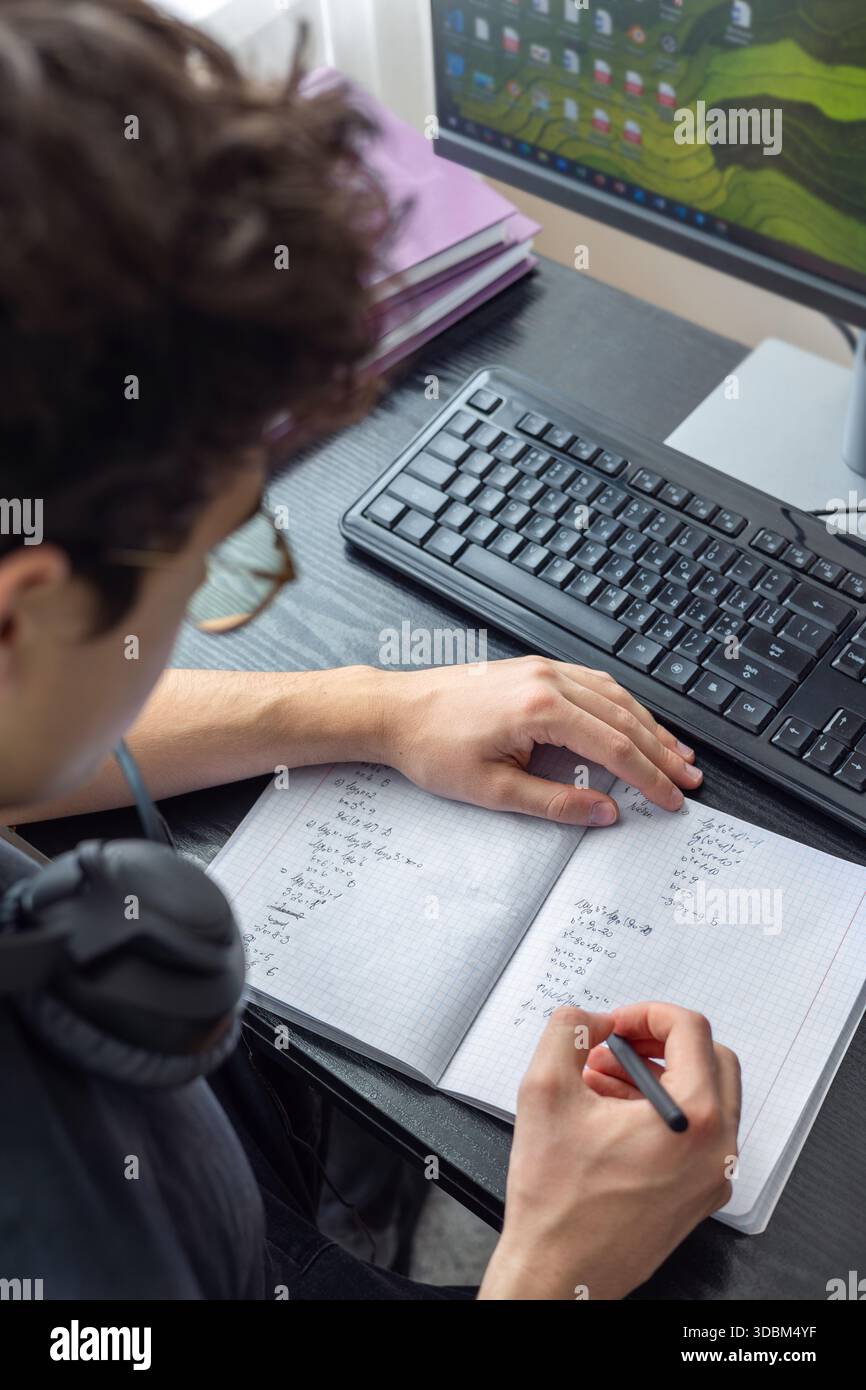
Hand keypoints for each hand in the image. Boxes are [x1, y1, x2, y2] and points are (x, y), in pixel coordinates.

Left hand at [377, 655, 701, 825]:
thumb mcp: (492, 791)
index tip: (672, 799)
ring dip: (649, 726)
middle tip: (690, 779)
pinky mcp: (534, 668)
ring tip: (676, 754)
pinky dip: (623, 705)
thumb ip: (554, 803)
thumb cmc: (432, 748)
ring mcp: (542, 668)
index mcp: (540, 708)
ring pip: (615, 695)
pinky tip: (635, 721)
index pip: (614, 747)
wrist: (395, 710)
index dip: (649, 777)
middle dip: (662, 752)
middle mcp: (548, 679)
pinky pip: (594, 683)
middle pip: (624, 718)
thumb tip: (604, 813)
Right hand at [479, 1003, 740, 1300]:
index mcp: (693, 1117)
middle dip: (657, 1042)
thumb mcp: (545, 1088)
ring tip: (601, 1081)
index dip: (646, 1013)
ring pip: (704, 1096)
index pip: (690, 1029)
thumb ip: (568, 1030)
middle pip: (709, 1059)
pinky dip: (662, 1111)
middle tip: (615, 1045)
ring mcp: (713, 1175)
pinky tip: (610, 1117)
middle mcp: (716, 1147)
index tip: (614, 1024)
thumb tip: (591, 1019)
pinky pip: (696, 1134)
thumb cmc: (557, 1201)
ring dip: (657, 1075)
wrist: (559, 1272)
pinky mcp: (700, 1195)